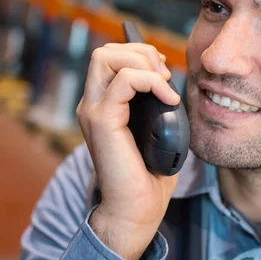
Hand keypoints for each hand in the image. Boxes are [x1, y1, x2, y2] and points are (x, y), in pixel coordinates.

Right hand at [76, 43, 180, 258]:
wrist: (136, 209)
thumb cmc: (149, 173)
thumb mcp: (155, 126)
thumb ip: (154, 101)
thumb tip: (168, 77)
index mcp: (101, 104)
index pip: (109, 58)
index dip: (138, 54)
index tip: (163, 72)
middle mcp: (91, 104)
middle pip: (104, 51)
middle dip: (140, 53)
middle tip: (164, 76)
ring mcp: (93, 110)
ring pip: (107, 56)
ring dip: (144, 63)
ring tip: (164, 85)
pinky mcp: (102, 120)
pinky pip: (125, 80)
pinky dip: (151, 81)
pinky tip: (169, 98)